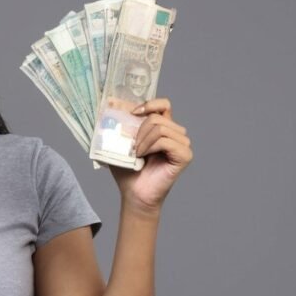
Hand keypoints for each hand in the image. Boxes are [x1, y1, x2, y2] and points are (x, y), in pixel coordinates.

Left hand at [109, 97, 192, 213]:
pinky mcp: (185, 156)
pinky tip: (144, 157)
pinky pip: (166, 142)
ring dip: (143, 141)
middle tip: (132, 148)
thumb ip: (119, 124)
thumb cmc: (128, 170)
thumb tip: (110, 103)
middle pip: (158, 117)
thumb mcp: (120, 143)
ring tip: (137, 154)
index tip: (132, 114)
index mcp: (163, 127)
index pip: (164, 104)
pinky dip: (151, 148)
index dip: (149, 105)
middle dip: (139, 131)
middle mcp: (176, 134)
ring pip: (161, 128)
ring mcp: (183, 145)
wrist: (134, 193)